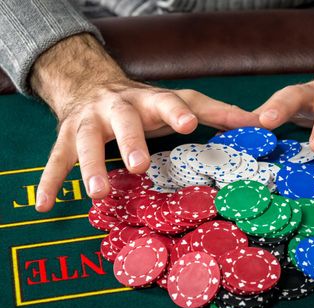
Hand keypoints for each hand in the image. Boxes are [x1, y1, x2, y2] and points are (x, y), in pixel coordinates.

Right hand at [32, 34, 258, 211]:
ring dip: (90, 167)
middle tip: (139, 165)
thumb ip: (216, 113)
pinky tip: (45, 206)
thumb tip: (258, 123)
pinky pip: (56, 161)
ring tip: (98, 193)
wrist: (92, 86)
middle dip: (130, 141)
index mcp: (150, 101)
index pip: (167, 102)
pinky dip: (49, 182)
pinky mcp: (66, 138)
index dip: (177, 112)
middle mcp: (118, 108)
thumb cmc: (145, 103)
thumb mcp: (179, 102)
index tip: (188, 124)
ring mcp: (89, 123)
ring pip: (86, 142)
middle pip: (124, 121)